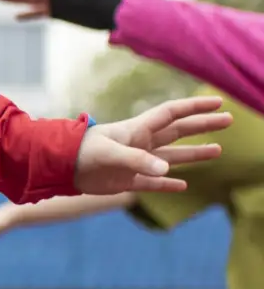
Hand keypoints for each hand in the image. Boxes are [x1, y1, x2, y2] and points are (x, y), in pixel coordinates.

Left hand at [75, 95, 228, 194]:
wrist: (59, 169)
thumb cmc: (82, 153)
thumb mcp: (110, 154)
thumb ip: (138, 162)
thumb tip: (167, 171)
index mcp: (137, 130)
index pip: (172, 114)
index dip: (194, 107)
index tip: (217, 102)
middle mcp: (140, 144)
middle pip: (179, 132)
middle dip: (203, 126)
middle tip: (228, 120)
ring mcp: (135, 163)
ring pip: (171, 157)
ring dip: (193, 155)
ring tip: (217, 150)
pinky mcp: (126, 181)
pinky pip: (153, 182)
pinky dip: (167, 184)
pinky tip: (182, 185)